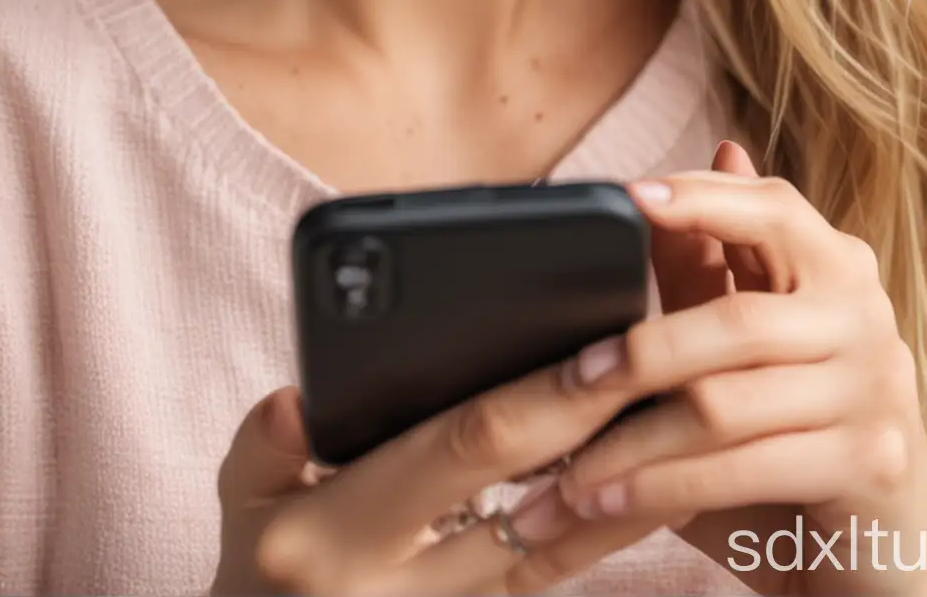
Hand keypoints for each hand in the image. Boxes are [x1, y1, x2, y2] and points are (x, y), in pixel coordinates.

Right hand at [209, 348, 695, 594]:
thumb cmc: (259, 572)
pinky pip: (549, 585)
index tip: (603, 354)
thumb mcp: (238, 504)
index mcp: (332, 537)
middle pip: (528, 504)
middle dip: (604, 434)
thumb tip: (298, 398)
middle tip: (670, 374)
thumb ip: (263, 444)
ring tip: (688, 431)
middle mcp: (397, 590)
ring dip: (625, 493)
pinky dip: (600, 536)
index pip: (457, 452)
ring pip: (555, 557)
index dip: (538, 401)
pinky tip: (650, 491)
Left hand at [544, 144, 926, 595]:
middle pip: (736, 318)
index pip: (770, 208)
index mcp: (837, 265)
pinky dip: (663, 488)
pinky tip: (608, 501)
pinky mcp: (871, 462)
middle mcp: (865, 313)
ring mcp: (875, 387)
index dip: (702, 197)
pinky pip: (744, 468)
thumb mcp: (747, 348)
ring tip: (568, 469)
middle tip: (572, 378)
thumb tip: (648, 192)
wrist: (893, 552)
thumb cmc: (797, 431)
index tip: (632, 195)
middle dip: (643, 351)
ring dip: (635, 442)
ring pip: (726, 403)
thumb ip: (705, 270)